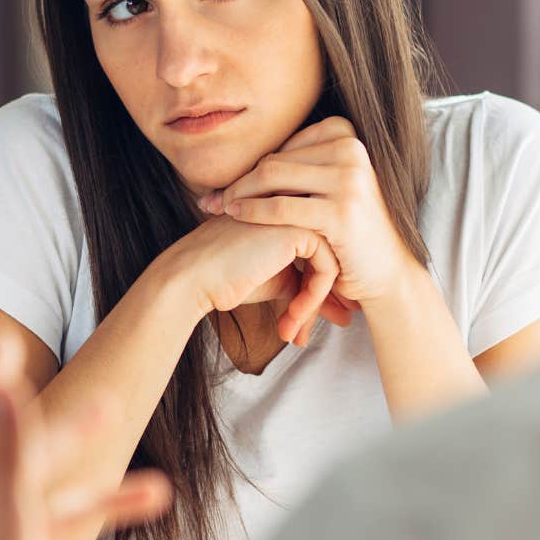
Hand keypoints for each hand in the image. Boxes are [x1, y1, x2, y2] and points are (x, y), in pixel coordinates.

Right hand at [165, 215, 343, 343]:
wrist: (194, 277)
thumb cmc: (228, 279)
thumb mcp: (280, 284)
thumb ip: (311, 290)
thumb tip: (346, 314)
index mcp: (293, 213)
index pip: (326, 251)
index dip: (326, 288)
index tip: (326, 317)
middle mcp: (299, 207)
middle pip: (333, 255)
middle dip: (330, 298)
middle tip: (322, 327)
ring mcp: (299, 212)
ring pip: (334, 262)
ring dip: (315, 305)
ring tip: (293, 332)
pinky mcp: (299, 227)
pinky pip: (327, 268)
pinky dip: (313, 300)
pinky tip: (291, 319)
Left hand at [201, 117, 418, 309]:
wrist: (385, 271)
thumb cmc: (349, 230)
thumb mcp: (329, 186)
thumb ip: (299, 166)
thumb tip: (245, 149)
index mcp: (347, 135)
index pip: (284, 146)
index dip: (252, 166)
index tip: (226, 185)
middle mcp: (352, 150)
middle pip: (275, 160)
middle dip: (239, 182)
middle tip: (211, 199)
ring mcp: (349, 179)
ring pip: (273, 178)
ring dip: (239, 195)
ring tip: (218, 209)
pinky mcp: (341, 211)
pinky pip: (281, 207)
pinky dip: (252, 211)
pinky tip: (235, 216)